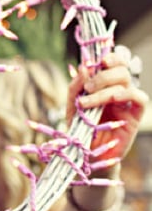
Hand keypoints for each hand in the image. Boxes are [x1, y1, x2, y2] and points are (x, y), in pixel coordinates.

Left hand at [66, 47, 147, 163]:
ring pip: (125, 82)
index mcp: (105, 85)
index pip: (115, 63)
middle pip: (121, 69)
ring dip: (104, 87)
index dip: (110, 57)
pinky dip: (126, 94)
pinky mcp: (135, 116)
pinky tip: (111, 99)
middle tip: (87, 87)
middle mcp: (118, 90)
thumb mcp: (72, 105)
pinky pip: (139, 98)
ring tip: (86, 101)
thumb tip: (83, 66)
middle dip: (102, 74)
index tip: (97, 61)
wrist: (85, 154)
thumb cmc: (79, 129)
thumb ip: (76, 86)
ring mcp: (127, 103)